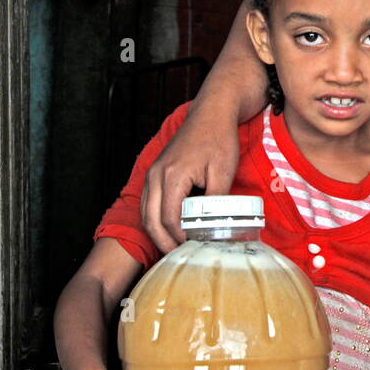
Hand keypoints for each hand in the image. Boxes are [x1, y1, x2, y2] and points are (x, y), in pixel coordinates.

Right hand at [141, 104, 240, 252]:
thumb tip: (213, 227)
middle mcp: (157, 175)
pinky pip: (148, 201)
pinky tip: (169, 228)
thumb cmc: (218, 138)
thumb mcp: (223, 172)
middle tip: (179, 256)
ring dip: (156, 232)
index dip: (179, 238)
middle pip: (151, 219)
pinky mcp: (156, 171)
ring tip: (173, 247)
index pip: (169, 218)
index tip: (192, 249)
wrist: (211, 113)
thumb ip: (215, 201)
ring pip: (145, 212)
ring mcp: (153, 172)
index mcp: (173, 176)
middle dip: (163, 241)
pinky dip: (154, 218)